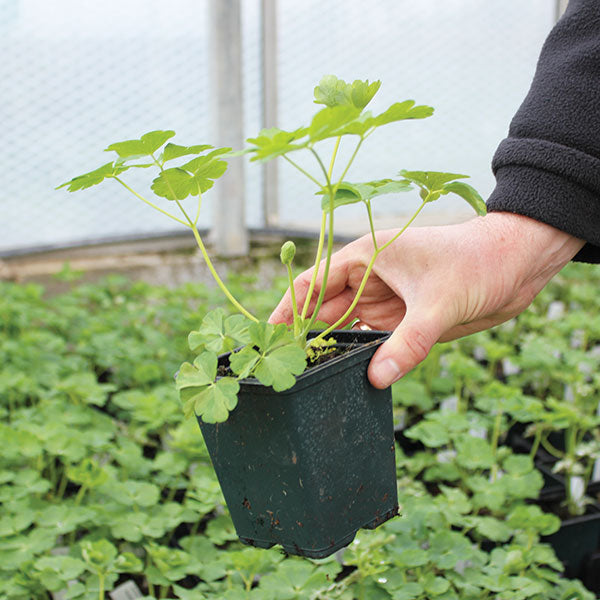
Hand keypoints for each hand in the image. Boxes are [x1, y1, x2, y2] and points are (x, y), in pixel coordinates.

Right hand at [270, 212, 583, 387]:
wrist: (517, 264)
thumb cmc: (477, 263)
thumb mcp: (440, 302)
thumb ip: (408, 342)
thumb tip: (376, 378)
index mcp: (368, 257)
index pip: (314, 281)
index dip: (289, 307)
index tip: (268, 333)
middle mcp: (370, 279)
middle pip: (325, 308)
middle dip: (305, 333)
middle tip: (282, 365)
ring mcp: (386, 301)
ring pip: (347, 327)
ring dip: (330, 347)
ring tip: (306, 373)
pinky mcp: (404, 320)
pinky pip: (373, 340)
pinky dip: (359, 355)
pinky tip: (345, 373)